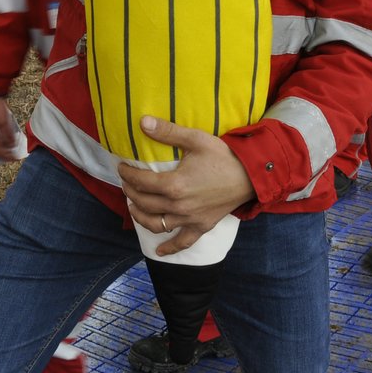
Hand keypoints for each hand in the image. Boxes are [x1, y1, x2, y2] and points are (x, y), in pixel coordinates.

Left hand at [118, 115, 255, 255]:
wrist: (250, 176)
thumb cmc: (223, 156)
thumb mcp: (195, 139)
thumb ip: (168, 132)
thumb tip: (142, 121)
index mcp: (174, 185)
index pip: (141, 182)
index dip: (127, 175)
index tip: (121, 168)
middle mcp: (178, 206)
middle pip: (144, 203)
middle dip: (130, 192)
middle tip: (126, 184)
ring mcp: (189, 219)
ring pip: (157, 224)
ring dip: (141, 217)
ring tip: (133, 207)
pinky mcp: (201, 226)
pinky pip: (183, 241)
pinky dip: (170, 248)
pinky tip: (160, 252)